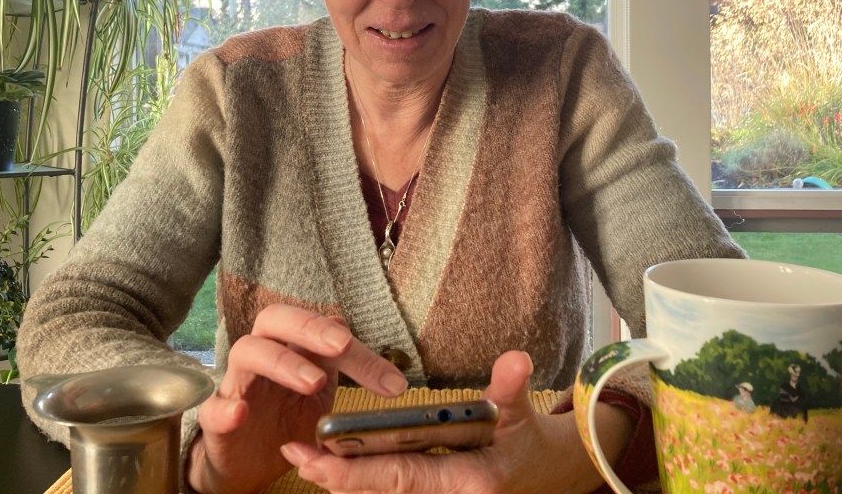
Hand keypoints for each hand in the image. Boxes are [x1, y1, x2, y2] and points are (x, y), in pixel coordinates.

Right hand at [185, 303, 408, 493]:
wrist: (245, 463)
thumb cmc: (286, 420)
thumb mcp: (325, 403)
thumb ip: (349, 385)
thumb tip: (394, 380)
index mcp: (295, 348)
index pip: (324, 330)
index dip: (359, 351)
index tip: (393, 383)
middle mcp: (265, 356)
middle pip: (276, 318)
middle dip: (310, 327)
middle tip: (341, 345)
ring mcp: (238, 384)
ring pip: (247, 351)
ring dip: (281, 361)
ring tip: (313, 382)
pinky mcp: (216, 418)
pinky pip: (213, 406)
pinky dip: (225, 407)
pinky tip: (241, 413)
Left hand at [279, 350, 634, 493]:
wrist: (547, 475)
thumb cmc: (528, 442)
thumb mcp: (519, 414)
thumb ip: (510, 389)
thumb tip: (516, 360)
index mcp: (466, 481)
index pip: (398, 477)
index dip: (354, 471)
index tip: (316, 457)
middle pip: (379, 491)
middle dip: (334, 477)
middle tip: (293, 456)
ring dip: (342, 481)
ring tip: (302, 459)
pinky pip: (391, 491)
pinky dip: (362, 482)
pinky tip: (333, 469)